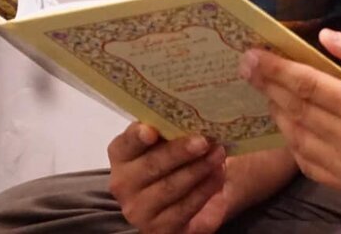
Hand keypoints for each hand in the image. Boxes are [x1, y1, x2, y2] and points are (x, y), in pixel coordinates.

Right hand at [106, 123, 229, 233]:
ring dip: (198, 170)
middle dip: (180, 152)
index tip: (151, 131)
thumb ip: (172, 128)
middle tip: (204, 141)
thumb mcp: (171, 138)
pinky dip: (205, 190)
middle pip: (151, 165)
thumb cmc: (178, 155)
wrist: (192, 191)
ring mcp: (140, 210)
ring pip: (170, 188)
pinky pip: (185, 209)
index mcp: (122, 155)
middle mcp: (123, 184)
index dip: (137, 137)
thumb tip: (191, 117)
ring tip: (218, 154)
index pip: (126, 143)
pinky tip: (218, 175)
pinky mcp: (160, 229)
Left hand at [240, 30, 340, 195]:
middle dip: (269, 87)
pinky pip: (307, 162)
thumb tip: (324, 37)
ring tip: (269, 92)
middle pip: (296, 111)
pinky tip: (291, 121)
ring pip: (297, 138)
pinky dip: (294, 140)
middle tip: (250, 68)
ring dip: (279, 113)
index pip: (307, 86)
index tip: (252, 57)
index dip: (275, 70)